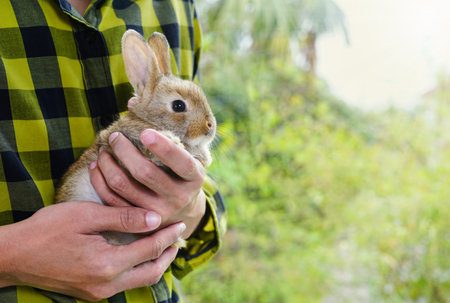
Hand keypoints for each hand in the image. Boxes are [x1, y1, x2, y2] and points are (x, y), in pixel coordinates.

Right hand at [0, 202, 184, 300]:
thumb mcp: (86, 215)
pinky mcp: (90, 293)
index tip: (180, 223)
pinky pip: (125, 283)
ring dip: (156, 264)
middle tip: (179, 238)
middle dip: (169, 255)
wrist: (14, 256)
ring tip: (165, 246)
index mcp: (107, 264)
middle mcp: (106, 284)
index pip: (150, 249)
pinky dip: (139, 269)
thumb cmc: (47, 229)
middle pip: (151, 272)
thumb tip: (154, 218)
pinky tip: (140, 255)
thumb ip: (123, 218)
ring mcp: (97, 292)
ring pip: (139, 281)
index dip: (168, 235)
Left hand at [89, 129, 206, 238]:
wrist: (185, 212)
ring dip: (108, 164)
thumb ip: (167, 133)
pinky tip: (96, 167)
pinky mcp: (139, 222)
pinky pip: (112, 200)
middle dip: (125, 151)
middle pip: (145, 173)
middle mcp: (179, 197)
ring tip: (104, 150)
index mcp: (195, 178)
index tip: (144, 133)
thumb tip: (132, 103)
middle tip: (115, 137)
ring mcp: (158, 213)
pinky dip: (100, 181)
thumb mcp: (187, 157)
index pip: (181, 162)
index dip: (163, 148)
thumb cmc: (182, 175)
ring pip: (124, 186)